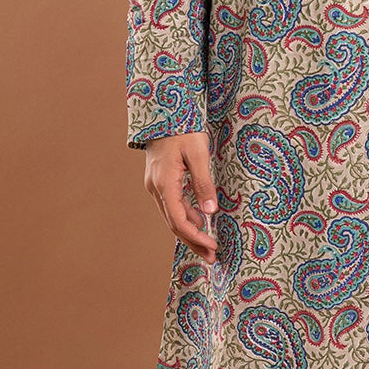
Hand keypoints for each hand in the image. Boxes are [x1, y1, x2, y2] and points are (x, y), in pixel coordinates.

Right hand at [142, 130, 217, 260]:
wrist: (163, 110)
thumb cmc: (183, 129)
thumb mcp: (198, 154)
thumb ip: (204, 184)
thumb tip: (210, 212)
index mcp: (164, 183)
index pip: (178, 221)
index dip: (195, 237)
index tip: (212, 246)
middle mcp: (156, 188)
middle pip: (174, 224)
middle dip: (193, 242)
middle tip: (212, 257)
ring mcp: (155, 185)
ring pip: (172, 216)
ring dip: (189, 232)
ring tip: (208, 245)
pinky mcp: (159, 181)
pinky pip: (172, 206)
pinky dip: (185, 217)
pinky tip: (200, 222)